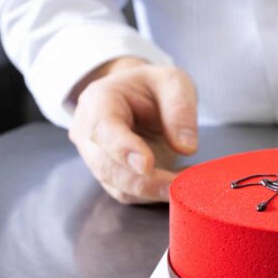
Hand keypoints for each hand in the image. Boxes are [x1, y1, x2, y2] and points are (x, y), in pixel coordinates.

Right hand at [68, 57, 197, 203]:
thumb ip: (180, 109)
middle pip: (108, 167)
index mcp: (98, 102)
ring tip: (189, 185)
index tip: (147, 165)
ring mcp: (97, 159)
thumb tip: (186, 147)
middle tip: (180, 185)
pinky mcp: (113, 178)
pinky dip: (157, 194)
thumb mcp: (174, 83)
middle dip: (145, 181)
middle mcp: (88, 134)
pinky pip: (131, 195)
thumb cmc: (153, 86)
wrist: (138, 97)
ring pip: (119, 187)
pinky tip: (182, 185)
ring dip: (155, 191)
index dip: (123, 149)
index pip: (103, 129)